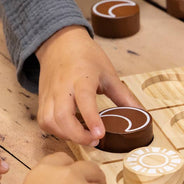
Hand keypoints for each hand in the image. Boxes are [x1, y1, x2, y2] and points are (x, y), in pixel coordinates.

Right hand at [36, 25, 140, 145]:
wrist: (60, 43)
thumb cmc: (86, 57)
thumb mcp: (109, 74)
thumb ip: (124, 96)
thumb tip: (141, 114)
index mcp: (82, 77)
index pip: (84, 99)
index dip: (91, 118)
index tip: (99, 134)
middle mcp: (62, 87)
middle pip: (62, 116)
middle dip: (77, 135)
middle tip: (95, 141)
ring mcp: (49, 94)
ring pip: (49, 121)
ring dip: (66, 135)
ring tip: (84, 138)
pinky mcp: (42, 100)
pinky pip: (44, 121)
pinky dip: (56, 131)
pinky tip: (70, 132)